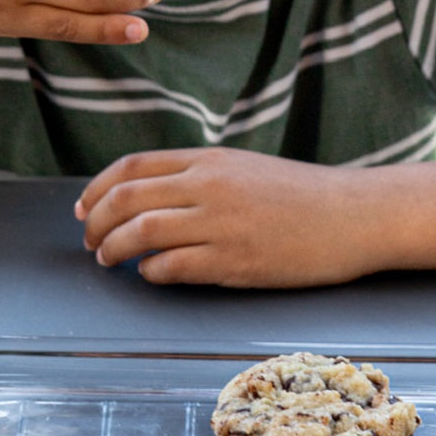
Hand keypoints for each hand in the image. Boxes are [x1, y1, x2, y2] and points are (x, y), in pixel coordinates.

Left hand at [76, 148, 383, 287]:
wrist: (352, 216)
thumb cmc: (301, 196)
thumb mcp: (243, 169)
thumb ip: (197, 177)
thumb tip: (148, 197)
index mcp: (208, 160)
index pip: (131, 168)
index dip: (96, 190)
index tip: (83, 210)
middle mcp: (208, 187)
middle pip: (126, 200)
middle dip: (96, 224)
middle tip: (90, 242)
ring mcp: (220, 224)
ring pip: (141, 233)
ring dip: (114, 249)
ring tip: (109, 260)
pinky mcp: (234, 261)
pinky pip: (171, 267)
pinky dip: (150, 272)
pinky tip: (151, 274)